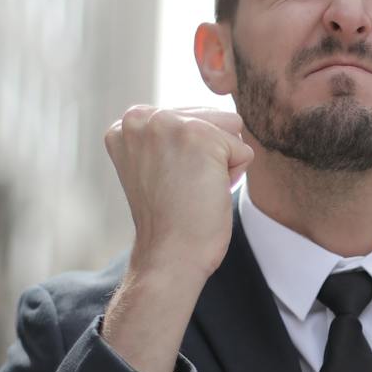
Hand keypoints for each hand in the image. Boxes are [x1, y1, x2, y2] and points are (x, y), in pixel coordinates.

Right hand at [104, 106, 254, 281]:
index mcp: (127, 123)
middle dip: (209, 155)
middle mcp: (141, 117)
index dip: (190, 154)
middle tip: (182, 188)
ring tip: (194, 188)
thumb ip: (169, 135)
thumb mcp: (156, 164)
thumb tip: (224, 116)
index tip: (168, 182)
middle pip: (211, 117)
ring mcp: (169, 124)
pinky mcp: (200, 137)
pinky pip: (244, 150)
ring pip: (230, 128)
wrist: (169, 255)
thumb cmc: (170, 219)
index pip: (188, 117)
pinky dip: (235, 176)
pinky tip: (206, 194)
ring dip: (223, 162)